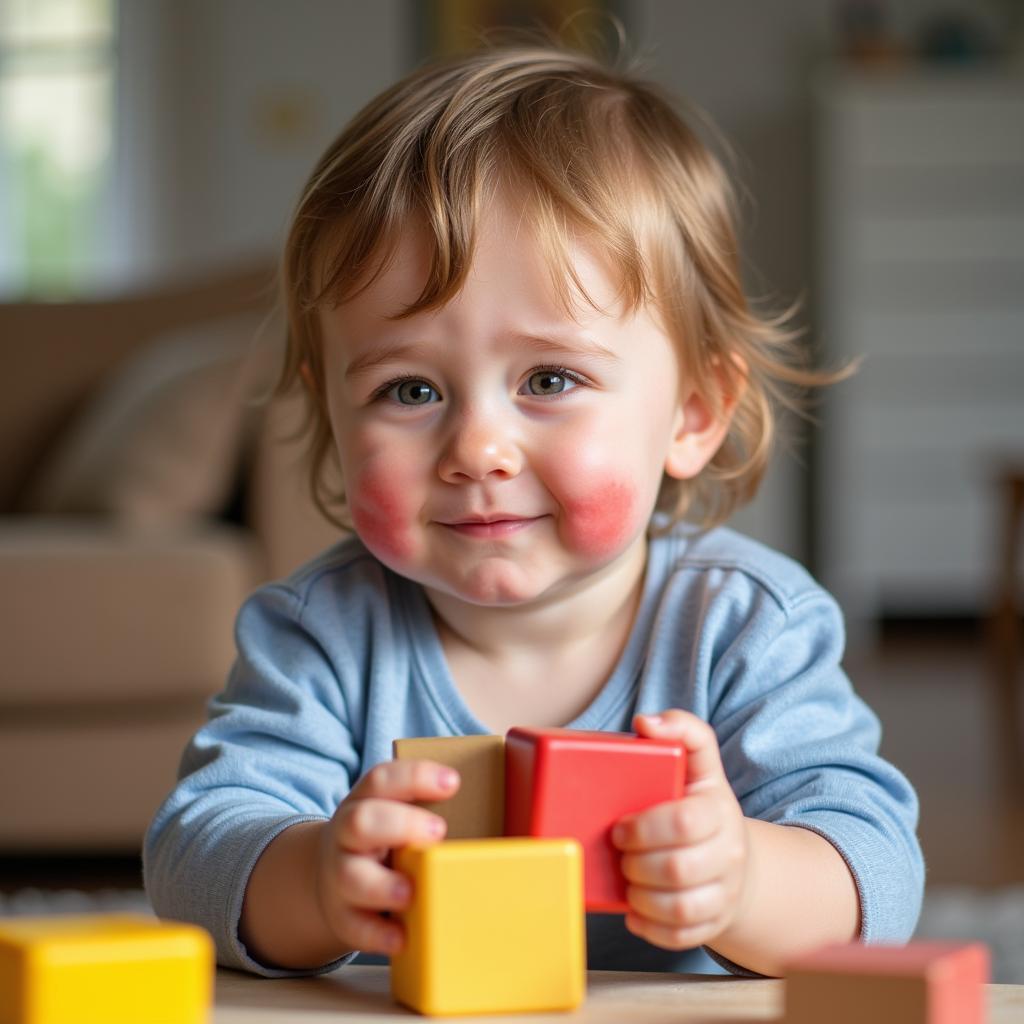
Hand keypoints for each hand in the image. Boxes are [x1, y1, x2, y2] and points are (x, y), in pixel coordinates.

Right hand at [315, 759, 458, 956]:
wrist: (330, 878)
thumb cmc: (382, 840)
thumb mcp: (393, 813)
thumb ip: (428, 806)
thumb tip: (506, 804)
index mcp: (365, 802)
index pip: (382, 780)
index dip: (415, 777)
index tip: (452, 782)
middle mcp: (348, 836)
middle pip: (360, 822)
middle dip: (400, 825)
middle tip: (438, 831)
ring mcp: (340, 876)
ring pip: (350, 876)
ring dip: (384, 885)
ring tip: (412, 892)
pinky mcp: (343, 916)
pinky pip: (355, 926)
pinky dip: (378, 934)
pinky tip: (402, 937)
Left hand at [611, 709, 748, 950]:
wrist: (735, 858)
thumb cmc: (702, 806)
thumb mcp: (699, 764)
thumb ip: (682, 732)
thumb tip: (646, 721)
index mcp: (719, 812)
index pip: (684, 822)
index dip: (644, 828)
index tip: (620, 827)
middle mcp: (728, 856)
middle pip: (680, 870)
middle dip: (637, 864)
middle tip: (619, 854)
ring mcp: (724, 894)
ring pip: (681, 909)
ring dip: (641, 898)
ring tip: (626, 880)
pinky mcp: (713, 925)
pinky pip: (681, 938)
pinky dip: (650, 928)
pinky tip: (634, 911)